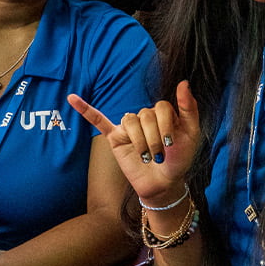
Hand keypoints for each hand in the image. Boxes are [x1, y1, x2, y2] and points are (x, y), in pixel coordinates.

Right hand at [67, 80, 201, 205]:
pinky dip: (85, 109)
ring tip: (146, 157)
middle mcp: (144, 116)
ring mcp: (128, 127)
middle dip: (154, 137)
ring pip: (129, 121)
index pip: (160, 107)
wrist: (164, 183)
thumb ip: (189, 108)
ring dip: (139, 142)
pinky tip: (72, 98)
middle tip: (159, 155)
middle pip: (145, 115)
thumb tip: (183, 82)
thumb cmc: (179, 158)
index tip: (172, 143)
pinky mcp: (115, 138)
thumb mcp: (191, 134)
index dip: (166, 125)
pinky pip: (98, 121)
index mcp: (162, 113)